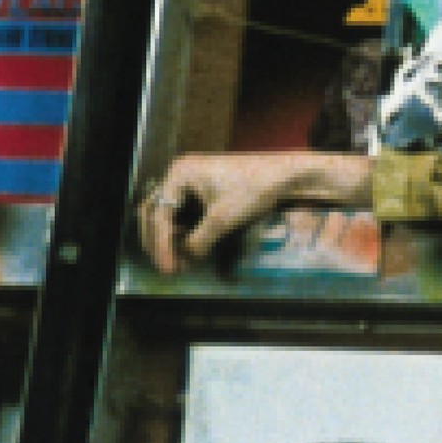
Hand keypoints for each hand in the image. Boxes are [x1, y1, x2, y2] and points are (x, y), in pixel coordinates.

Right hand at [136, 151, 372, 274]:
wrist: (285, 175)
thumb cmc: (254, 190)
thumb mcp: (223, 220)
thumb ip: (198, 242)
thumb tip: (183, 261)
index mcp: (180, 173)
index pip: (159, 214)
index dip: (161, 245)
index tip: (168, 269)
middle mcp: (180, 174)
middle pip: (156, 213)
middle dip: (160, 243)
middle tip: (168, 269)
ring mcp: (191, 180)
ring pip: (169, 214)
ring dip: (170, 239)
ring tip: (179, 263)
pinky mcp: (204, 189)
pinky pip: (184, 212)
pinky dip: (183, 231)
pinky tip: (190, 249)